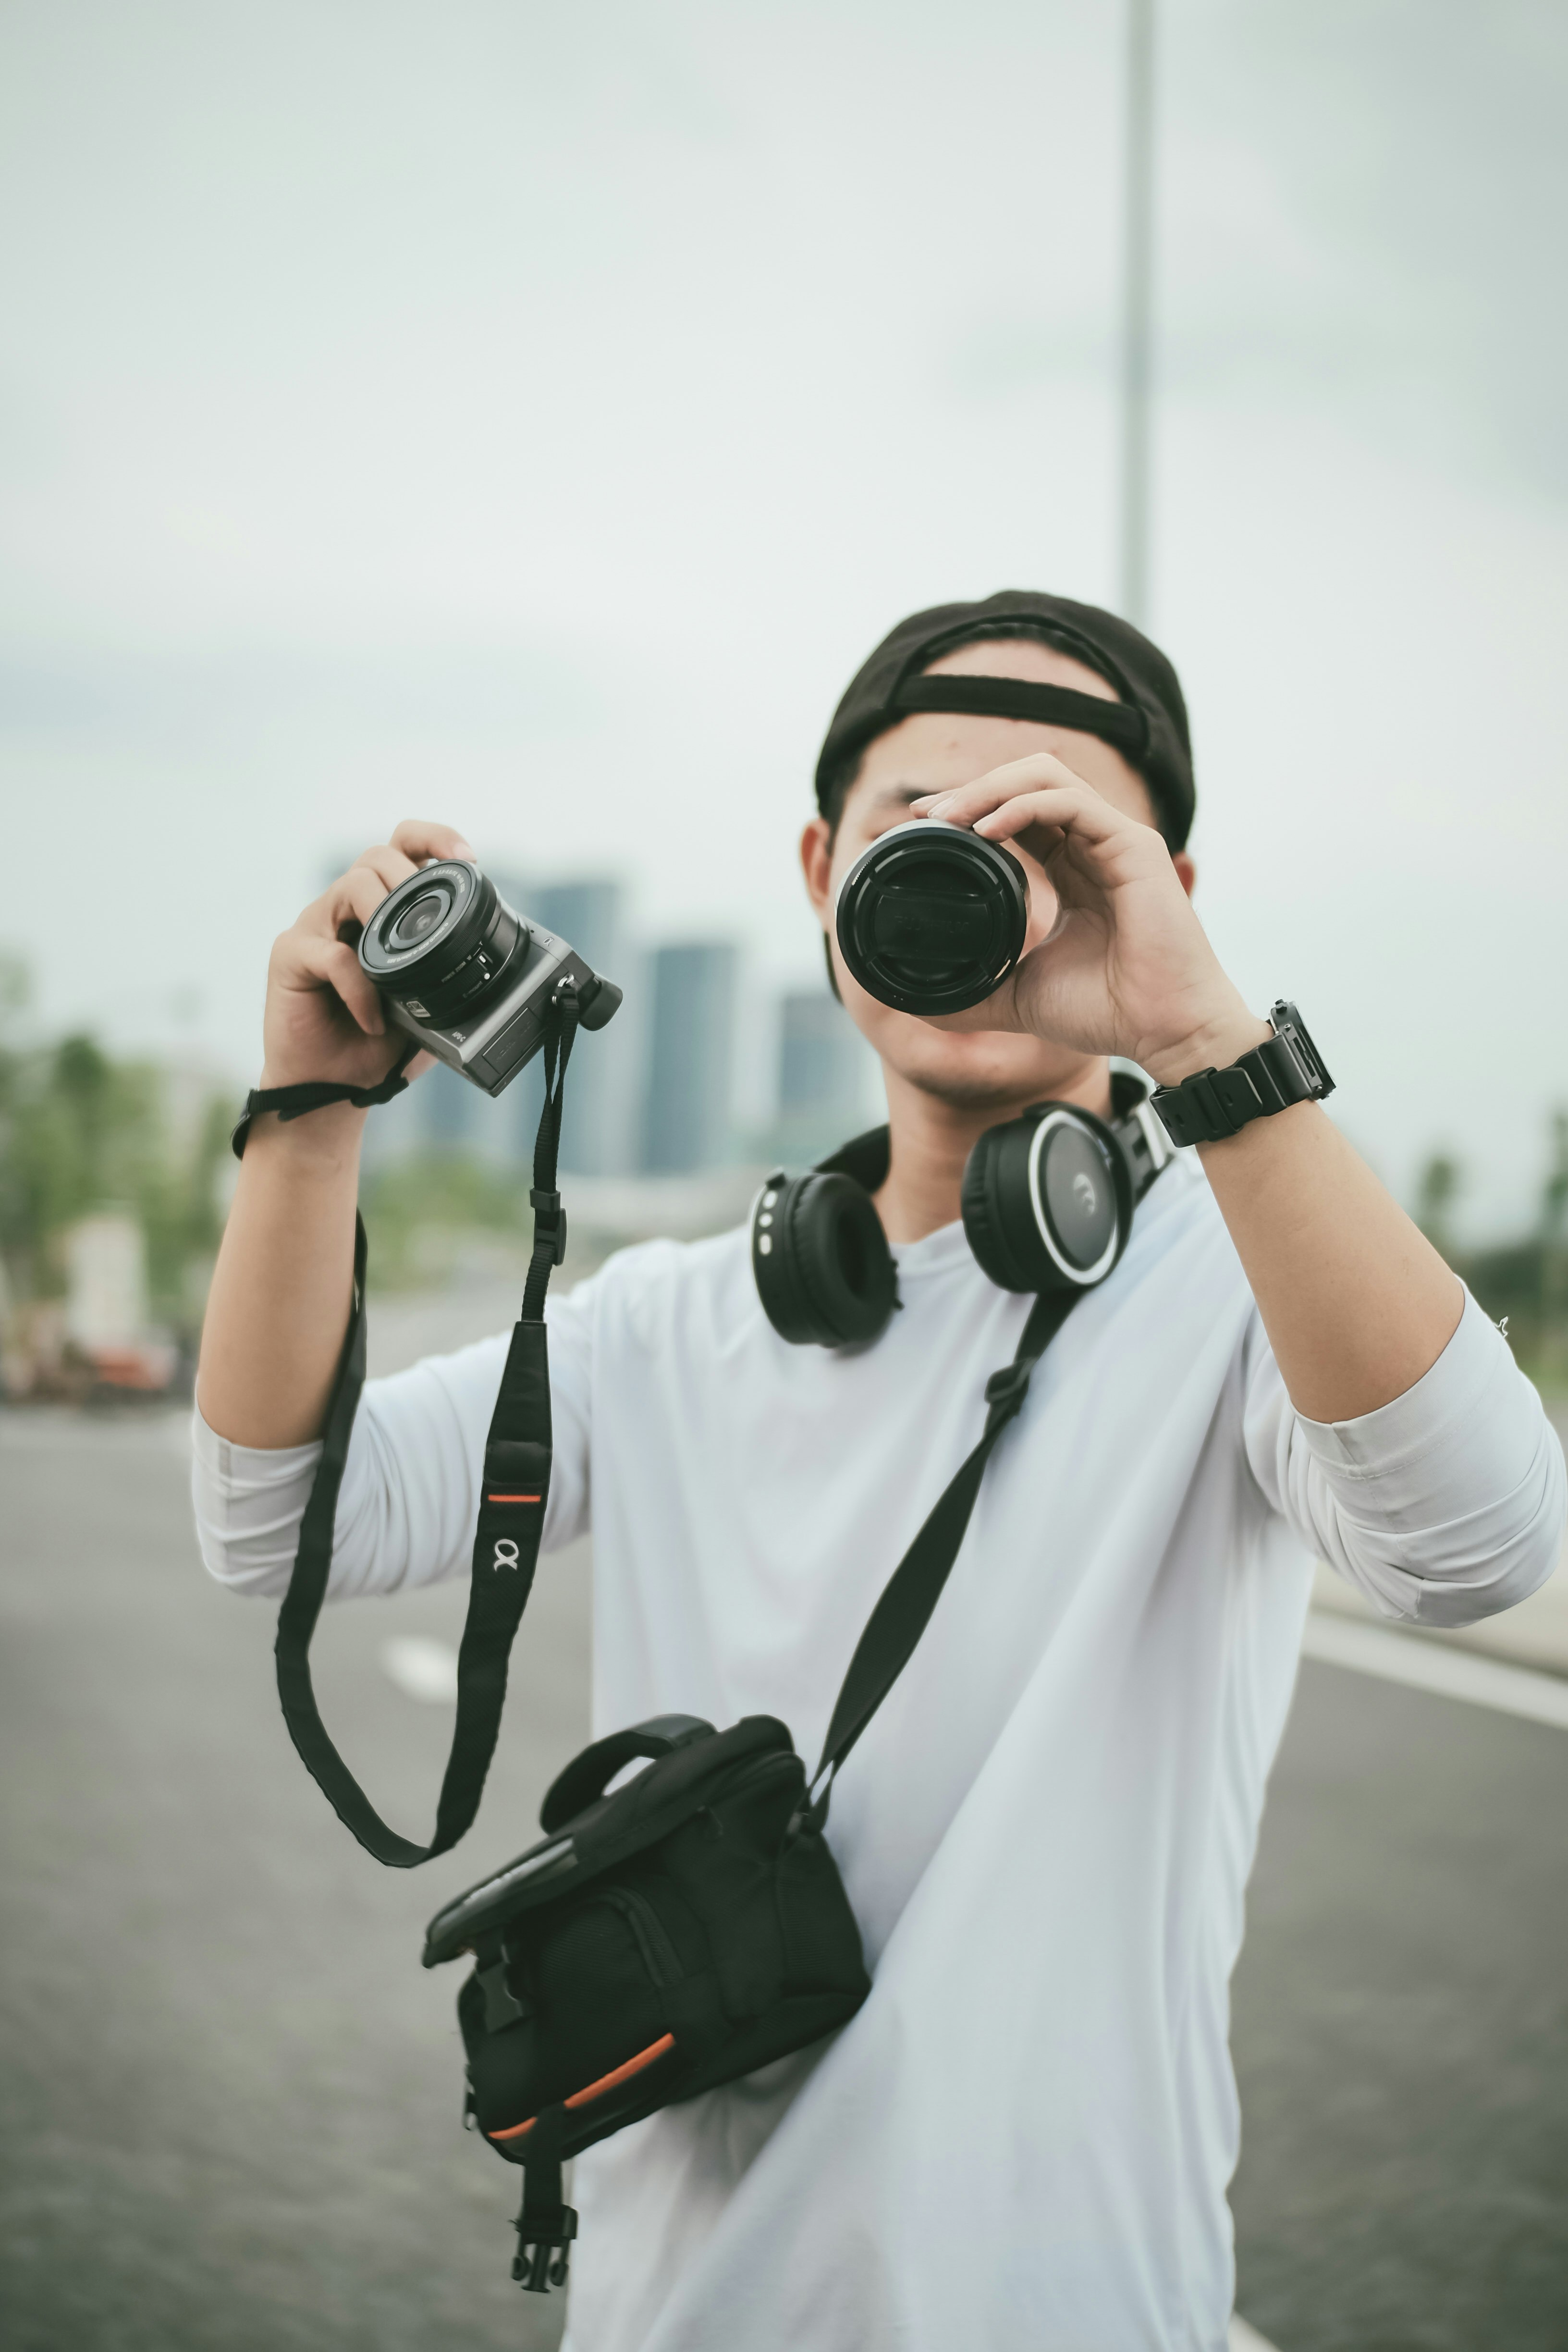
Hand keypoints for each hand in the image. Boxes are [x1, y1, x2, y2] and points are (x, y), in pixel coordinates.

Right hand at [259, 819, 474, 1090]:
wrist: (335, 1087)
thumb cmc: (379, 1044)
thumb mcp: (430, 1005)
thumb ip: (451, 977)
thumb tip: (507, 971)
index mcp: (381, 907)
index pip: (403, 845)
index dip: (435, 838)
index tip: (468, 859)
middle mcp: (346, 907)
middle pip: (377, 856)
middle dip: (410, 879)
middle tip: (429, 925)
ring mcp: (315, 927)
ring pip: (352, 886)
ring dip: (384, 919)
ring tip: (398, 968)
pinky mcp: (290, 955)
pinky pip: (331, 954)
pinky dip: (360, 987)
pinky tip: (374, 1019)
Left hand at [908, 755, 1264, 1085]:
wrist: (1165, 1033)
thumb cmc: (1109, 1012)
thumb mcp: (1021, 994)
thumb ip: (976, 988)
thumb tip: (917, 1004)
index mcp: (1074, 868)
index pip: (1018, 813)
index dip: (972, 806)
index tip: (925, 821)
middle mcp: (1096, 845)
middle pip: (1029, 781)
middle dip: (975, 788)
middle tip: (928, 814)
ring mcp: (1118, 841)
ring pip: (1048, 778)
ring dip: (991, 789)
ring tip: (949, 816)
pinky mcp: (1136, 848)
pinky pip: (1072, 805)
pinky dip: (1023, 808)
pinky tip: (987, 830)